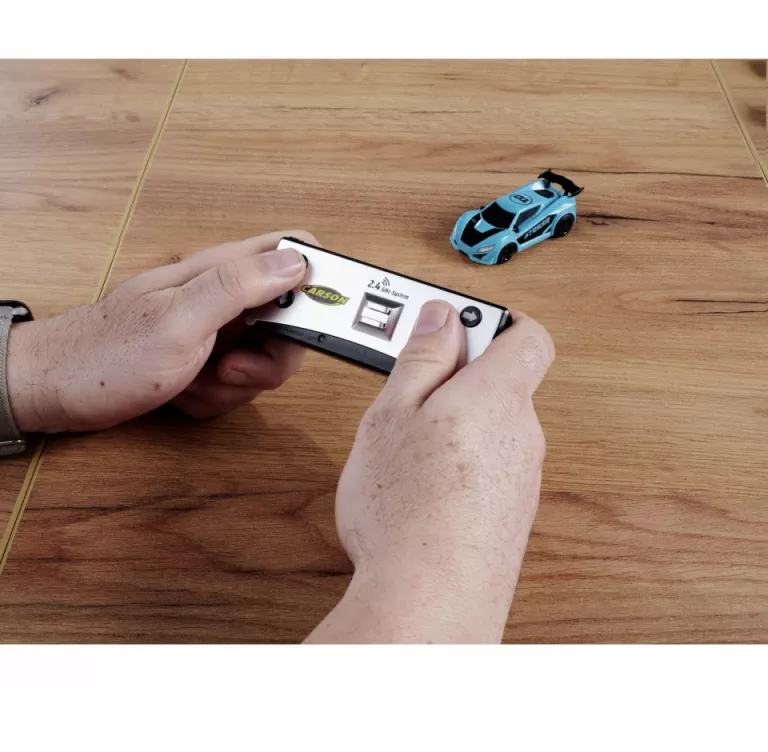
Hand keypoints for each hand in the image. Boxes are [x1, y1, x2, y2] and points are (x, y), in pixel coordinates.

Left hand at [6, 230, 317, 432]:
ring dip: (235, 384)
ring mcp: (216, 329)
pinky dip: (214, 396)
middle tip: (231, 368)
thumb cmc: (107, 356)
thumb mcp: (179, 320)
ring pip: (266, 360)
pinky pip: (238, 384)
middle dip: (270, 359)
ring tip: (193, 380)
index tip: (313, 322)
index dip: (317, 282)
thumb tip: (297, 259)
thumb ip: (239, 286)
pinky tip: (182, 391)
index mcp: (223, 271)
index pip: (294, 252)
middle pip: (291, 322)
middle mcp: (225, 295)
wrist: (56, 391)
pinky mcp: (206, 358)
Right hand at [306, 301, 553, 642]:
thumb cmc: (407, 509)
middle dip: (454, 378)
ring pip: (488, 426)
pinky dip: (456, 462)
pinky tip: (420, 487)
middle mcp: (522, 434)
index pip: (527, 335)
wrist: (429, 603)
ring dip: (451, 423)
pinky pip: (485, 466)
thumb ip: (423, 357)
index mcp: (499, 396)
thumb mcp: (394, 413)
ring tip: (404, 448)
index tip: (449, 325)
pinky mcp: (509, 512)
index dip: (493, 320)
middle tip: (406, 394)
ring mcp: (519, 477)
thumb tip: (442, 317)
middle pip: (500, 381)